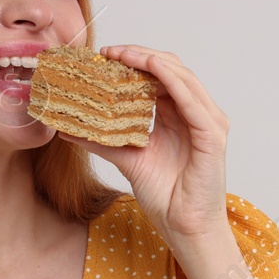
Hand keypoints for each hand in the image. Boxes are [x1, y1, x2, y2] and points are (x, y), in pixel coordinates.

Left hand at [54, 45, 230, 248]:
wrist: (184, 227)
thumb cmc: (165, 197)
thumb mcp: (126, 160)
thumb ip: (101, 141)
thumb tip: (67, 129)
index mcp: (177, 116)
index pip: (158, 77)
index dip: (133, 62)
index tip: (103, 56)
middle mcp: (195, 114)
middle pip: (171, 70)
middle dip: (139, 55)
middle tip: (109, 51)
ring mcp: (207, 122)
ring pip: (181, 77)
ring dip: (152, 60)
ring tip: (124, 55)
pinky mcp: (212, 134)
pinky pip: (191, 99)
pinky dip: (171, 80)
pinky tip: (151, 68)